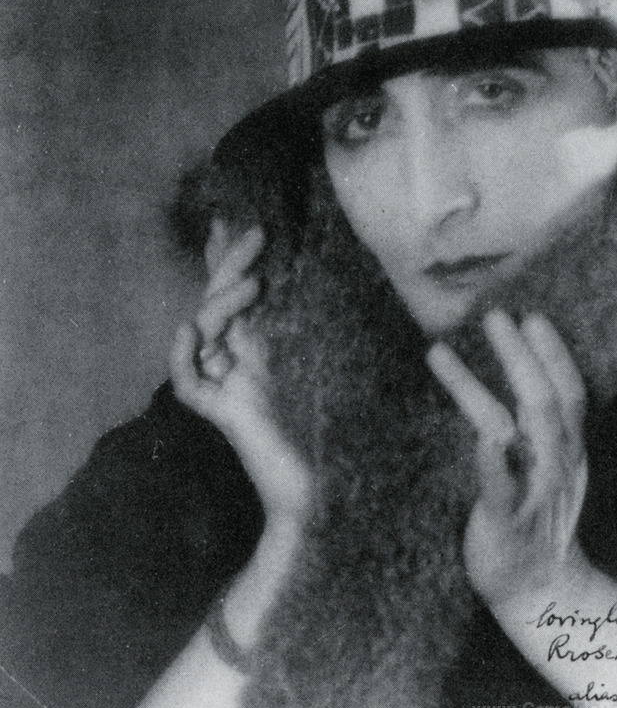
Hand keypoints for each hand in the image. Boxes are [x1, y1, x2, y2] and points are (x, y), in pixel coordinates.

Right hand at [171, 226, 312, 526]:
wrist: (328, 490)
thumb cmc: (340, 430)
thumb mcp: (337, 361)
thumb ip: (327, 324)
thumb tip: (336, 275)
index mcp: (265, 347)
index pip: (240, 292)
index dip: (231, 257)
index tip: (234, 217)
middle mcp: (241, 361)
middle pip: (219, 301)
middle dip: (231, 264)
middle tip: (257, 232)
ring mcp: (230, 385)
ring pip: (203, 331)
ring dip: (222, 302)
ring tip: (255, 284)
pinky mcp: (226, 415)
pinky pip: (188, 384)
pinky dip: (184, 358)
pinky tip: (189, 331)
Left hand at [427, 311, 589, 610]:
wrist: (542, 590)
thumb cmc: (537, 516)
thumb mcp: (550, 466)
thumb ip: (536, 424)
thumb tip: (517, 374)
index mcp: (567, 449)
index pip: (569, 392)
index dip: (554, 353)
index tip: (533, 316)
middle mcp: (556, 465)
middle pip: (543, 400)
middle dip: (520, 355)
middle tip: (496, 315)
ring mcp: (533, 492)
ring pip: (512, 430)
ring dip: (475, 388)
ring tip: (437, 353)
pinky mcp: (506, 521)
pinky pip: (500, 486)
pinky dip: (492, 459)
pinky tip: (481, 436)